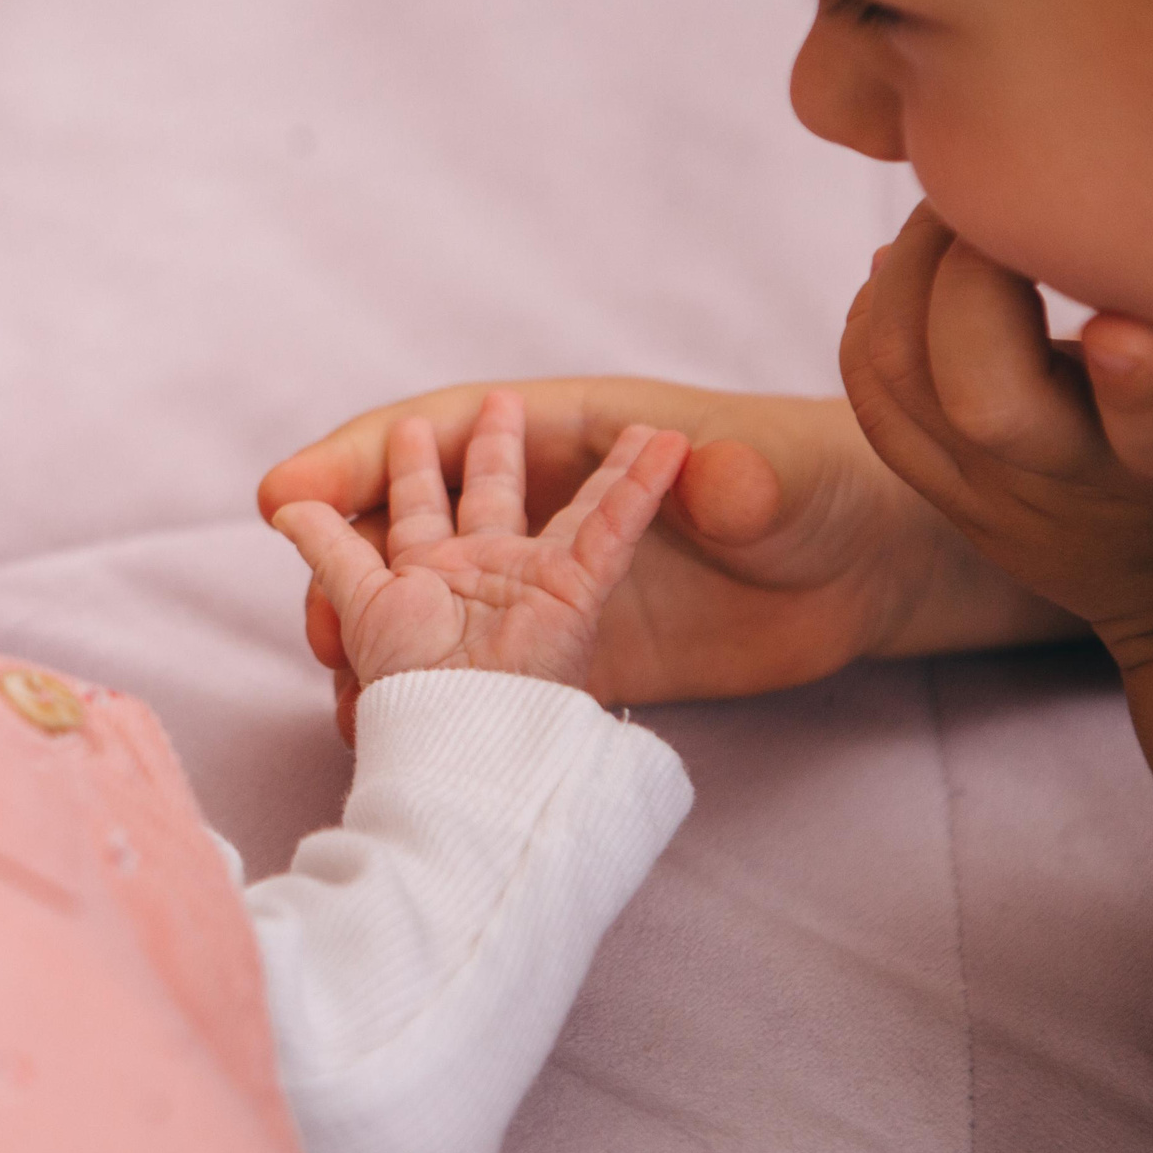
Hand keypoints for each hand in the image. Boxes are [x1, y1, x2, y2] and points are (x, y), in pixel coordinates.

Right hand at [260, 375, 1075, 715]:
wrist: (863, 566)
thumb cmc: (820, 486)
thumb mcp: (779, 480)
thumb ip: (738, 478)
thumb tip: (700, 469)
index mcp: (566, 436)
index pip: (435, 430)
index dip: (355, 458)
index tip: (289, 494)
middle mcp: (531, 503)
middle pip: (400, 509)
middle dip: (338, 548)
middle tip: (314, 611)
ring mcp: (534, 576)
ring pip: (413, 586)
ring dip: (360, 620)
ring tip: (340, 674)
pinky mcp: (561, 645)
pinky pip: (462, 662)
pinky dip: (413, 685)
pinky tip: (379, 722)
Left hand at [842, 203, 1152, 670]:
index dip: (1140, 380)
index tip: (1123, 319)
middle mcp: (1078, 484)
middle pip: (987, 399)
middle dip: (972, 282)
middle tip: (988, 187)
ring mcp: (992, 493)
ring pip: (904, 386)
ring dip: (908, 277)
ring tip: (946, 204)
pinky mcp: (939, 490)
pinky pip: (870, 400)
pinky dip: (869, 319)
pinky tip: (904, 260)